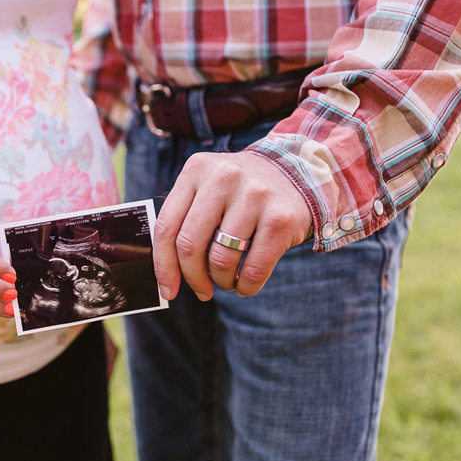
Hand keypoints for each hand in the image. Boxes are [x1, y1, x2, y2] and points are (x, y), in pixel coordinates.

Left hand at [153, 151, 312, 300]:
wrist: (298, 173)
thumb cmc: (241, 191)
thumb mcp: (208, 187)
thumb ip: (184, 218)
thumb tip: (166, 270)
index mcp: (197, 170)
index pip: (167, 226)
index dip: (163, 265)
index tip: (167, 289)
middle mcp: (224, 178)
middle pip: (190, 245)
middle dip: (192, 278)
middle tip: (201, 291)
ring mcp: (255, 196)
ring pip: (221, 260)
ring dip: (221, 281)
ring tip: (227, 280)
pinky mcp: (280, 219)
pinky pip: (253, 269)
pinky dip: (246, 286)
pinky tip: (245, 285)